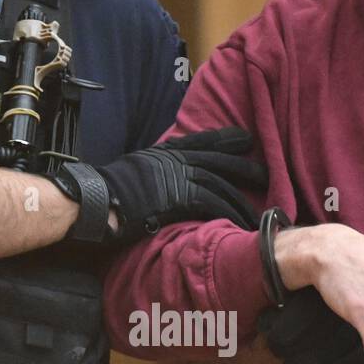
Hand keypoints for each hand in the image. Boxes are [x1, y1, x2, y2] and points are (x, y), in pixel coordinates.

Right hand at [51, 127, 268, 245]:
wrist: (96, 200)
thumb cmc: (108, 190)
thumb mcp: (136, 168)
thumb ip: (154, 170)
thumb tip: (161, 179)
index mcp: (166, 152)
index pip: (203, 141)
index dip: (227, 140)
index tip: (246, 140)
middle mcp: (175, 161)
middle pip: (220, 161)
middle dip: (245, 169)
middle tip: (267, 175)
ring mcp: (178, 178)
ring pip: (220, 186)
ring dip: (242, 202)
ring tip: (259, 215)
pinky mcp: (178, 198)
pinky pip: (211, 204)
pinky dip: (228, 213)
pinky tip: (241, 223)